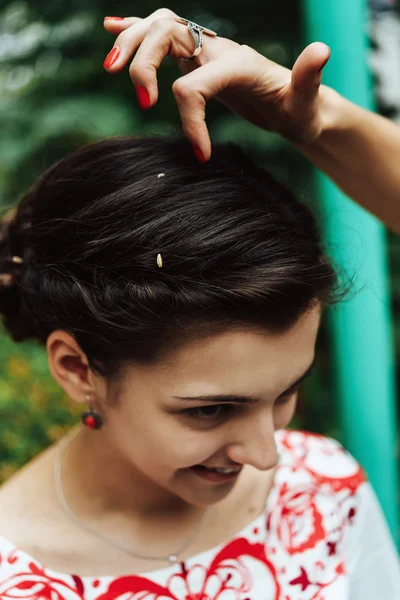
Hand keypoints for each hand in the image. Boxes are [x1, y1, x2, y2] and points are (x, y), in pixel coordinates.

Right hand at [103, 8, 330, 161]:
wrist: (299, 103)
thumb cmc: (301, 110)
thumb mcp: (307, 103)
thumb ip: (309, 79)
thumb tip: (321, 50)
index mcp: (236, 63)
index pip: (193, 84)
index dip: (191, 122)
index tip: (202, 156)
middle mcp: (217, 50)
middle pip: (165, 33)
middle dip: (143, 64)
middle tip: (145, 105)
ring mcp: (205, 51)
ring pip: (158, 28)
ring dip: (131, 43)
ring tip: (111, 67)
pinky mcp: (197, 59)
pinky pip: (161, 38)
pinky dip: (134, 32)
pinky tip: (111, 29)